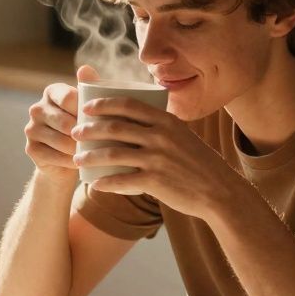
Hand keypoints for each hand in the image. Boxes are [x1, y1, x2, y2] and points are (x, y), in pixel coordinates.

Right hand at [24, 64, 100, 181]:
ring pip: (61, 140)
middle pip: (64, 121)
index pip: (69, 98)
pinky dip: (69, 161)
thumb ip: (90, 87)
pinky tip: (79, 162)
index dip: (86, 112)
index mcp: (52, 92)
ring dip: (79, 150)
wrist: (70, 160)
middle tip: (99, 142)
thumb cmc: (85, 128)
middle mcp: (37, 108)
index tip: (100, 121)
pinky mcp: (30, 148)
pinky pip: (54, 156)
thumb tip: (85, 68)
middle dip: (84, 134)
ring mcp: (31, 128)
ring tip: (92, 153)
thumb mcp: (91, 108)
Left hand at [71, 96, 250, 218]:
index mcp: (166, 120)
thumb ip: (161, 126)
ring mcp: (157, 159)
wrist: (219, 191)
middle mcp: (160, 136)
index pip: (128, 105)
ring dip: (90, 156)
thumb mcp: (182, 136)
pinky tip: (94, 185)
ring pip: (113, 154)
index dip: (104, 104)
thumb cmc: (198, 163)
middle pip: (115, 127)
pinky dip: (105, 183)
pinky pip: (122, 181)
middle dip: (89, 129)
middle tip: (75, 133)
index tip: (87, 107)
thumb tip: (135, 120)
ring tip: (76, 159)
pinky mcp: (155, 181)